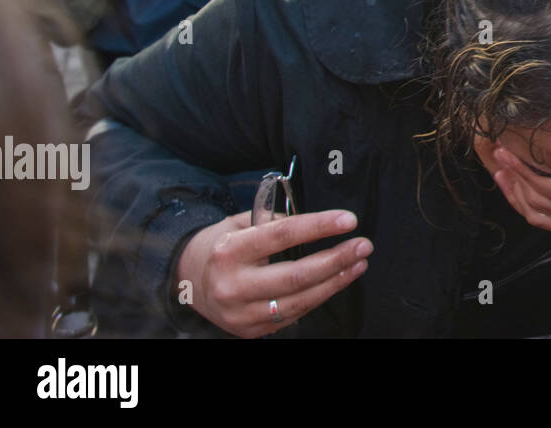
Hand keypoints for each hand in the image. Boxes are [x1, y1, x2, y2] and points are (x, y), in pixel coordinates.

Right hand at [175, 209, 370, 337]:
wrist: (186, 282)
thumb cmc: (221, 246)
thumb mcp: (239, 223)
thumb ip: (273, 221)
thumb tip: (316, 223)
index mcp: (230, 251)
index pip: (283, 235)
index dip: (319, 226)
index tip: (349, 220)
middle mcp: (233, 285)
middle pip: (296, 275)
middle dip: (336, 259)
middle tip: (364, 245)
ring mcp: (241, 313)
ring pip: (300, 301)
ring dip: (336, 282)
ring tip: (358, 263)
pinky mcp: (251, 331)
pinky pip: (294, 315)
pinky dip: (319, 297)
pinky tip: (336, 282)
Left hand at [477, 135, 550, 233]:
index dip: (530, 174)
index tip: (509, 152)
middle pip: (544, 203)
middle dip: (517, 180)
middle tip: (498, 153)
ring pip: (541, 216)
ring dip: (516, 195)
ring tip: (499, 170)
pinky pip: (547, 222)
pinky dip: (525, 207)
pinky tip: (512, 188)